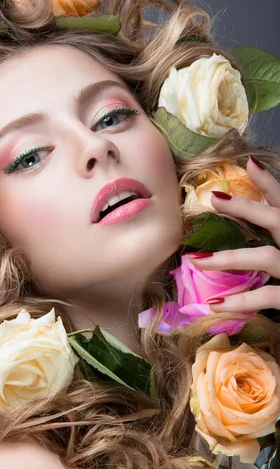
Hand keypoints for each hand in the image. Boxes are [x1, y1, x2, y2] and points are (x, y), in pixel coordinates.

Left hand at [187, 156, 279, 312]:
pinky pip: (268, 297)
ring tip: (196, 260)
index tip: (249, 163)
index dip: (271, 183)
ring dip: (228, 258)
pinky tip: (215, 304)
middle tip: (213, 198)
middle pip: (277, 219)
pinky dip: (241, 301)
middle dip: (245, 207)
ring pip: (266, 257)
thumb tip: (266, 216)